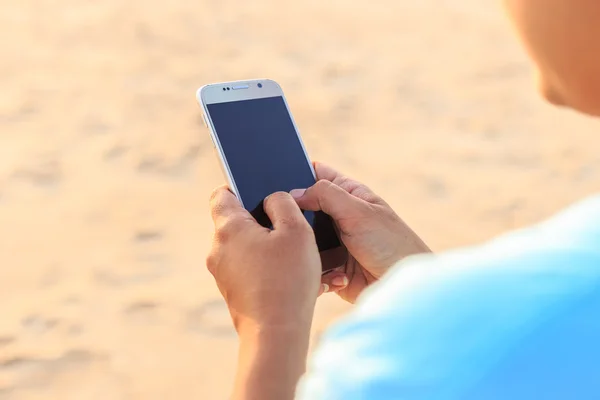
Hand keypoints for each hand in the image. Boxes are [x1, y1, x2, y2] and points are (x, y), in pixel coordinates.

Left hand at [208, 187, 322, 399]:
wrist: (276, 334)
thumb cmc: (288, 280)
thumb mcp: (296, 230)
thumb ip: (283, 203)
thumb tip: (272, 198)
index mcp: (229, 228)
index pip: (221, 194)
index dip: (241, 188)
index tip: (262, 193)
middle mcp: (218, 249)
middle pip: (236, 222)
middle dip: (262, 220)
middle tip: (289, 226)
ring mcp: (222, 273)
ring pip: (245, 247)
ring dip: (267, 246)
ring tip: (295, 257)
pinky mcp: (232, 292)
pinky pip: (249, 269)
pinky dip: (266, 268)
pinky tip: (290, 277)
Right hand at [291, 163, 430, 302]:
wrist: (402, 288)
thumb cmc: (390, 244)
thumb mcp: (358, 211)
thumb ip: (326, 195)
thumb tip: (294, 193)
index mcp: (350, 195)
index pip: (319, 175)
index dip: (299, 172)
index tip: (277, 175)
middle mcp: (340, 217)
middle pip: (305, 207)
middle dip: (292, 212)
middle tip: (277, 215)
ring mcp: (334, 242)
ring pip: (303, 237)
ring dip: (301, 243)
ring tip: (298, 246)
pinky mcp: (330, 267)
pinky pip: (308, 262)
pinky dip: (310, 266)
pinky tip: (319, 270)